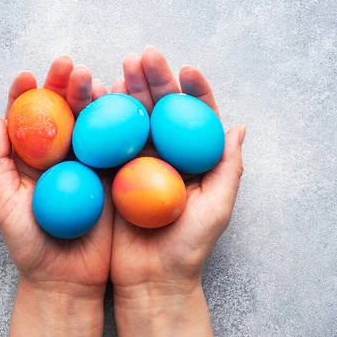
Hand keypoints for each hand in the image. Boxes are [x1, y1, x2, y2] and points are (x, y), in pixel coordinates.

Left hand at [0, 56, 111, 336]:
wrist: (68, 280)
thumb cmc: (30, 246)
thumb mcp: (3, 205)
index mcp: (30, 159)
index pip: (26, 118)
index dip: (25, 94)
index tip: (27, 75)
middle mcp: (60, 155)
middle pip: (61, 112)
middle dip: (63, 85)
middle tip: (68, 65)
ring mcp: (88, 163)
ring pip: (90, 122)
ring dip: (91, 97)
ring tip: (92, 79)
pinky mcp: (112, 176)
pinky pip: (115, 145)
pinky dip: (118, 123)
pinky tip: (119, 102)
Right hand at [110, 46, 246, 336]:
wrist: (150, 280)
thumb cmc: (188, 249)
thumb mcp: (217, 209)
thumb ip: (228, 169)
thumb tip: (239, 127)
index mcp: (192, 159)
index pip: (195, 117)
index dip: (193, 90)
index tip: (187, 69)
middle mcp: (164, 155)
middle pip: (160, 110)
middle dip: (154, 80)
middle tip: (145, 56)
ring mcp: (136, 162)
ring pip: (131, 118)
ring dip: (127, 91)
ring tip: (121, 68)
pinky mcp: (110, 173)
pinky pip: (105, 140)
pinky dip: (100, 118)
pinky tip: (97, 96)